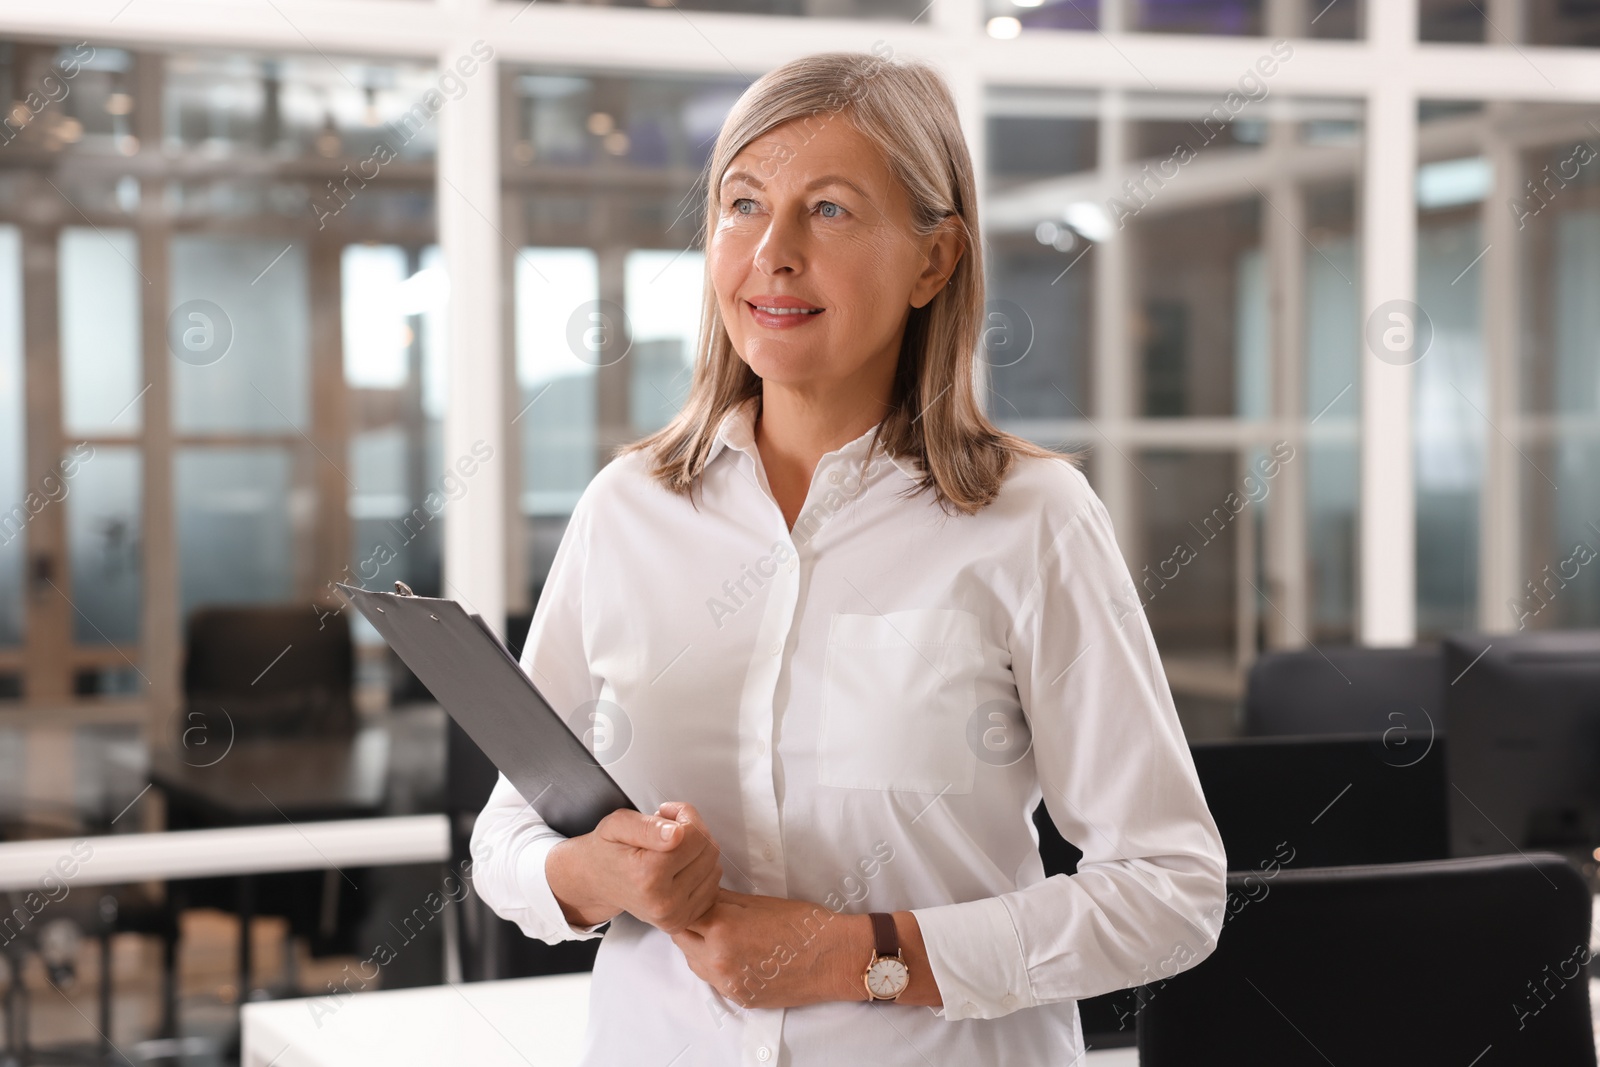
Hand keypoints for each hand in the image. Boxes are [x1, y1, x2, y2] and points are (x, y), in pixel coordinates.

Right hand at [546, 801, 723, 934]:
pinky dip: (700, 871)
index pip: (695, 835)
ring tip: (671, 848)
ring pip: (714, 867)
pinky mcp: (683, 921)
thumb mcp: (617, 825)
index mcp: (647, 875)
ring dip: (698, 851)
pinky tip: (679, 866)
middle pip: (709, 850)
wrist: (596, 881)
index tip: (666, 814)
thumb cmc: (607, 851)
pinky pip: (712, 886)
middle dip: (693, 831)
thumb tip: (676, 833)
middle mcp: (663, 901)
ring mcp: (675, 915)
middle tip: (668, 829)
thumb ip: (648, 826)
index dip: (684, 816)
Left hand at [669, 888, 866, 1009]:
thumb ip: (724, 901)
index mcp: (722, 929)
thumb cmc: (803, 925)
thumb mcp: (758, 903)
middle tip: (703, 913)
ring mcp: (728, 984)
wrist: (833, 958)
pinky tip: (732, 953)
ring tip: (717, 933)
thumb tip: (703, 896)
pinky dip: (715, 966)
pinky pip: (714, 981)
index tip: (693, 898)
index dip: (688, 903)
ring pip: (694, 963)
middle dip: (689, 924)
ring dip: (697, 946)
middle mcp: (719, 960)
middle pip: (683, 939)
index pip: (684, 914)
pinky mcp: (740, 998)